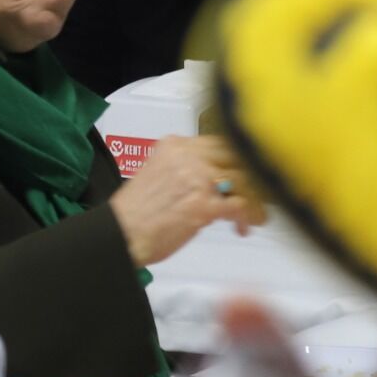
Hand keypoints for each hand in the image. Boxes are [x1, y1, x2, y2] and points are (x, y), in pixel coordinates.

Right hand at [110, 134, 264, 267]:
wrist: (120, 234)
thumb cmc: (135, 214)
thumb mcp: (157, 174)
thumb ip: (185, 169)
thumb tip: (212, 180)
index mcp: (174, 145)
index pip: (219, 142)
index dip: (236, 159)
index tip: (243, 171)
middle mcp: (188, 156)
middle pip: (237, 156)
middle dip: (251, 176)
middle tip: (256, 192)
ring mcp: (198, 178)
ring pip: (244, 179)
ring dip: (255, 199)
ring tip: (254, 215)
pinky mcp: (204, 204)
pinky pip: (241, 205)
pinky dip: (251, 216)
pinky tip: (247, 225)